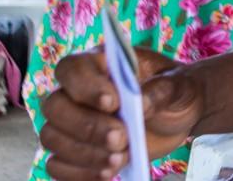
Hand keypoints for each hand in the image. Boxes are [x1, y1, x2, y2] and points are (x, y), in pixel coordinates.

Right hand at [40, 49, 202, 178]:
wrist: (180, 113)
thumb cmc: (175, 88)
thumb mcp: (178, 83)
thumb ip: (160, 91)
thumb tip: (139, 105)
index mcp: (99, 63)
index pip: (72, 68)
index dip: (86, 87)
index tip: (113, 103)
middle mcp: (77, 91)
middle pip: (55, 107)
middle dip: (86, 127)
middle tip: (121, 138)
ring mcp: (72, 123)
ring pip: (52, 137)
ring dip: (83, 153)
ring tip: (119, 159)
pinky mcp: (76, 151)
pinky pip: (57, 166)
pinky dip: (78, 174)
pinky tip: (107, 174)